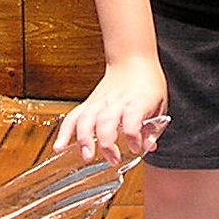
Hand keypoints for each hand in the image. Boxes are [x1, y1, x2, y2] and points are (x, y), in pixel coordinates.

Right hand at [52, 57, 168, 163]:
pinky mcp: (89, 103)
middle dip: (106, 142)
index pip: (133, 118)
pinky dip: (65, 133)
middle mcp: (116, 101)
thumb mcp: (160, 103)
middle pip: (106, 121)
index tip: (135, 148)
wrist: (132, 60)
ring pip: (86, 119)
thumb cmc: (147, 83)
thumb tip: (149, 147)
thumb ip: (153, 128)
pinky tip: (59, 147)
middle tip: (113, 159)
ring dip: (84, 139)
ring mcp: (100, 102)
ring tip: (87, 156)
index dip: (133, 135)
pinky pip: (73, 118)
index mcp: (136, 101)